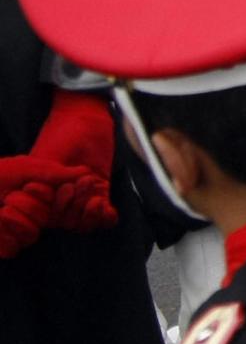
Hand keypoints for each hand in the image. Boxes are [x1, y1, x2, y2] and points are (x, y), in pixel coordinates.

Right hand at [0, 95, 118, 257]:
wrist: (88, 121)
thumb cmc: (66, 133)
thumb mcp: (55, 155)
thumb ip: (53, 176)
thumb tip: (60, 193)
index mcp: (41, 191)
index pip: (45, 214)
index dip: (56, 208)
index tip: (65, 188)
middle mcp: (59, 198)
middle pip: (65, 221)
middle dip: (75, 208)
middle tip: (84, 181)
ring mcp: (80, 197)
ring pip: (82, 223)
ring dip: (90, 215)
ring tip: (96, 197)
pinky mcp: (100, 193)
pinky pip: (103, 217)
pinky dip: (106, 218)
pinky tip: (107, 208)